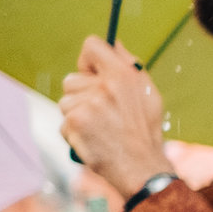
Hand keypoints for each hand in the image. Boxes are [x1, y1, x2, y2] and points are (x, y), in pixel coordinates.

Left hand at [60, 36, 173, 198]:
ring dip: (78, 115)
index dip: (89, 60)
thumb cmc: (144, 130)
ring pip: (66, 101)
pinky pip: (65, 121)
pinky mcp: (75, 122)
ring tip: (100, 128)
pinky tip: (93, 139)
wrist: (142, 168)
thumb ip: (128, 66)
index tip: (93, 74)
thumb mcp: (147, 93)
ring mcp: (88, 105)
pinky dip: (75, 133)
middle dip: (82, 95)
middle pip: (72, 79)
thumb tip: (114, 43)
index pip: (92, 46)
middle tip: (104, 113)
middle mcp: (105, 87)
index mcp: (124, 74)